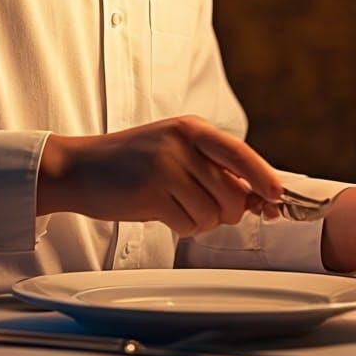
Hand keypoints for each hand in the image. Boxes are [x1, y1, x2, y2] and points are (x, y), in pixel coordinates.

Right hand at [36, 116, 284, 236]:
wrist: (79, 168)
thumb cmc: (131, 164)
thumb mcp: (174, 152)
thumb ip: (213, 169)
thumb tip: (257, 198)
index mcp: (192, 128)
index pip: (239, 153)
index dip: (263, 176)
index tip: (277, 196)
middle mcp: (182, 142)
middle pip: (231, 193)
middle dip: (226, 212)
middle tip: (202, 208)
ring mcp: (166, 166)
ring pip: (212, 213)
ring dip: (200, 220)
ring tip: (175, 207)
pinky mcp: (151, 192)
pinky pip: (188, 224)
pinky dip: (181, 226)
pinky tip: (162, 212)